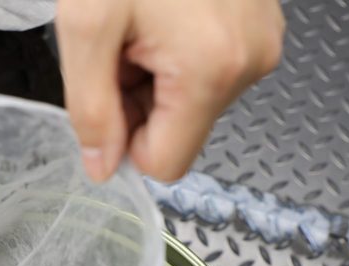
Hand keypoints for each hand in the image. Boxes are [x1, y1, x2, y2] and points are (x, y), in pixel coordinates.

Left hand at [56, 0, 284, 181]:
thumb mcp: (86, 25)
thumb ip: (91, 108)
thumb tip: (103, 167)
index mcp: (211, 70)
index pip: (167, 163)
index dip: (126, 141)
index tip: (108, 92)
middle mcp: (250, 62)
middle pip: (180, 130)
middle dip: (140, 99)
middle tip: (122, 42)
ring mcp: (262, 40)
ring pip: (194, 99)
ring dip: (157, 73)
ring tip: (144, 19)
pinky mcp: (261, 22)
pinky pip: (212, 67)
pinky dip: (178, 51)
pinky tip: (165, 12)